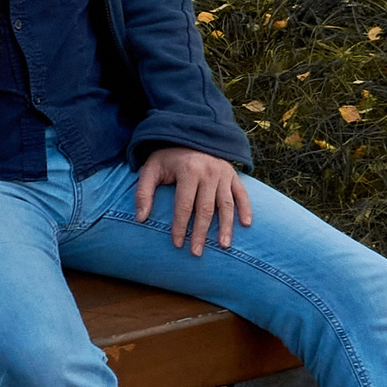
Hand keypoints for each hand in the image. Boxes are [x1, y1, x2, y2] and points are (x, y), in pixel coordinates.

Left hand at [133, 147, 252, 256]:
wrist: (191, 133)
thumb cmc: (168, 156)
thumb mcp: (151, 169)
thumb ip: (143, 192)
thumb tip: (140, 218)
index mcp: (188, 171)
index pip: (184, 206)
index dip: (180, 226)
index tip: (176, 244)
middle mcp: (208, 173)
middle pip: (205, 209)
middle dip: (200, 233)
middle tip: (196, 253)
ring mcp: (223, 173)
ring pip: (226, 205)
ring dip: (226, 226)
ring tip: (223, 245)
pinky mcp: (233, 174)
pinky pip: (242, 193)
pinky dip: (246, 208)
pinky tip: (246, 224)